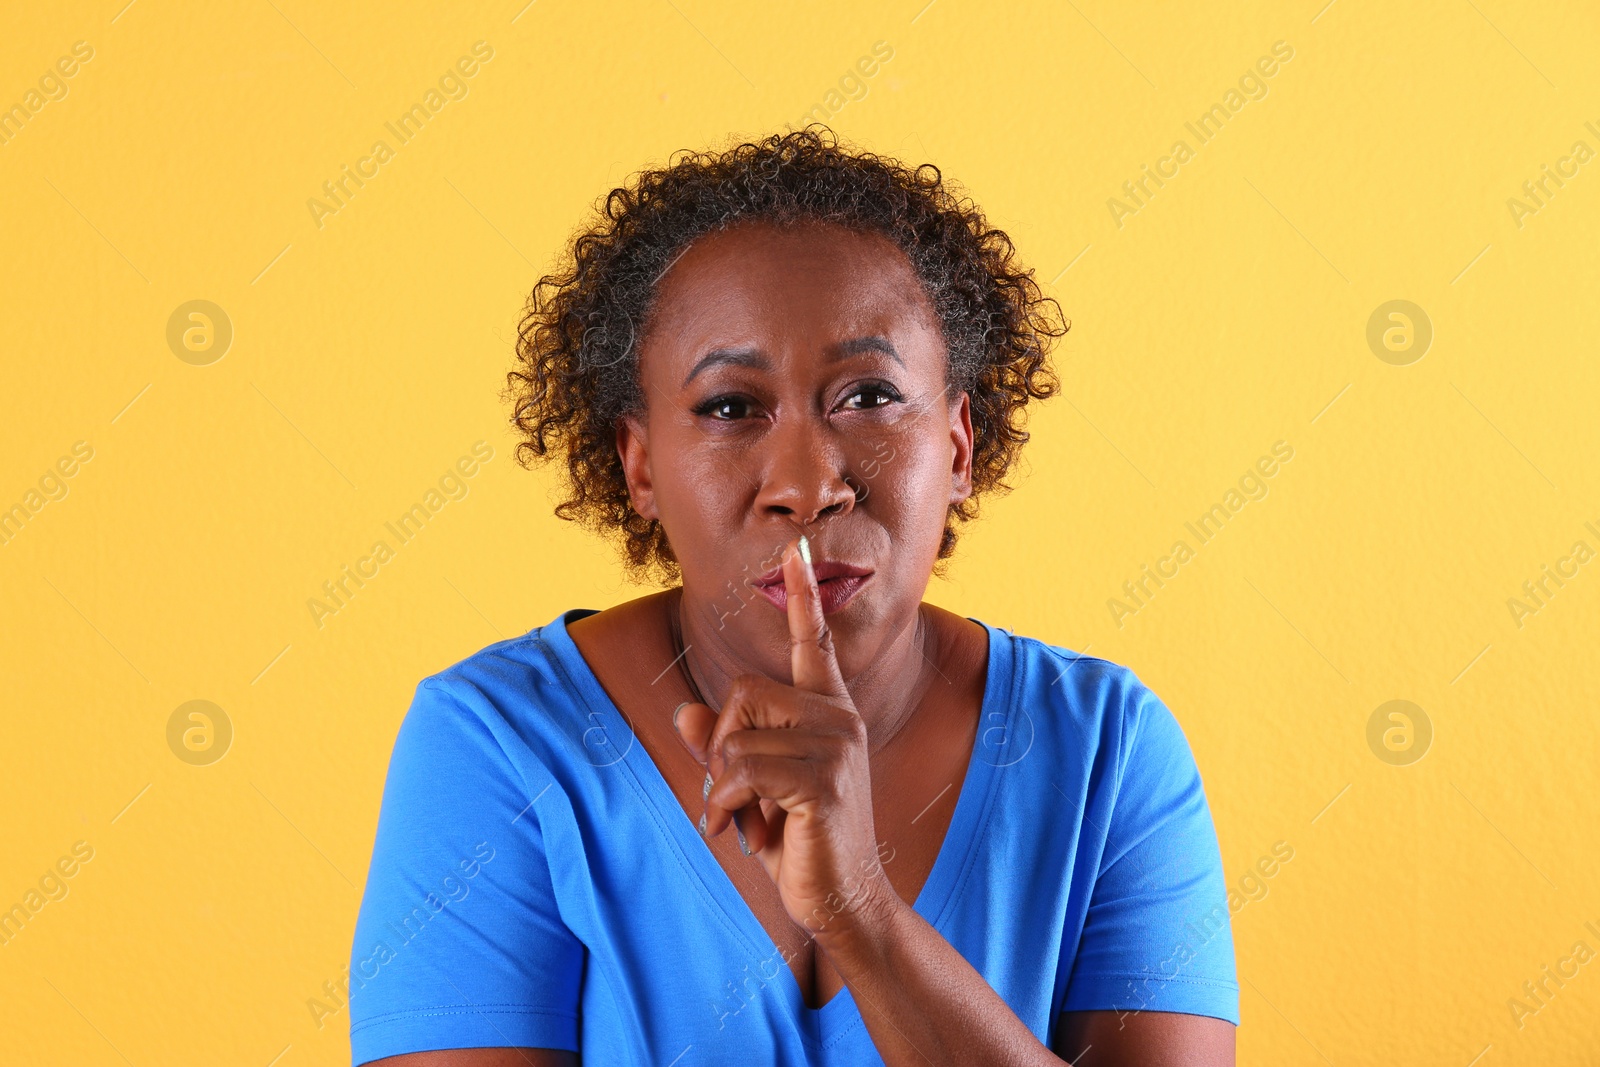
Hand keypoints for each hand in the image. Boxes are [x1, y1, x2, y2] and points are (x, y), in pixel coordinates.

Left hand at [674, 535, 893, 936]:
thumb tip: (685, 708)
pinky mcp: (823, 780)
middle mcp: (837, 718)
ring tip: (747, 820)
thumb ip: (721, 747)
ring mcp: (835, 745)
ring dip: (722, 787)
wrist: (843, 900)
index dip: (801, 596)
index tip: (795, 549)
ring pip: (736, 736)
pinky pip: (740, 770)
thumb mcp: (749, 791)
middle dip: (722, 745)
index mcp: (827, 712)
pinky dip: (723, 806)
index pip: (811, 643)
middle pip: (743, 692)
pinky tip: (741, 833)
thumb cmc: (798, 843)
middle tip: (735, 797)